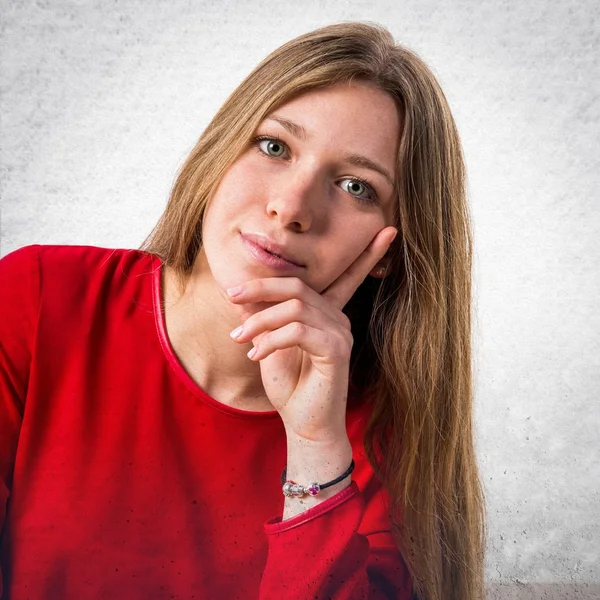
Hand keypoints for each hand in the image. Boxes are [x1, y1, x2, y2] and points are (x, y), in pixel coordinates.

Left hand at [228, 226, 396, 441]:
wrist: (304, 424)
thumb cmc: (290, 385)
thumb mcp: (268, 345)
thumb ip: (260, 319)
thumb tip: (239, 294)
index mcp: (327, 313)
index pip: (347, 276)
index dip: (367, 254)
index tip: (387, 229)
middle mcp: (338, 317)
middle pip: (298, 285)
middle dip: (261, 287)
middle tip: (231, 296)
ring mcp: (340, 332)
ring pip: (295, 306)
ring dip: (260, 319)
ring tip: (240, 338)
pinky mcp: (336, 350)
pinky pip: (298, 330)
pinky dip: (271, 338)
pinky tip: (257, 355)